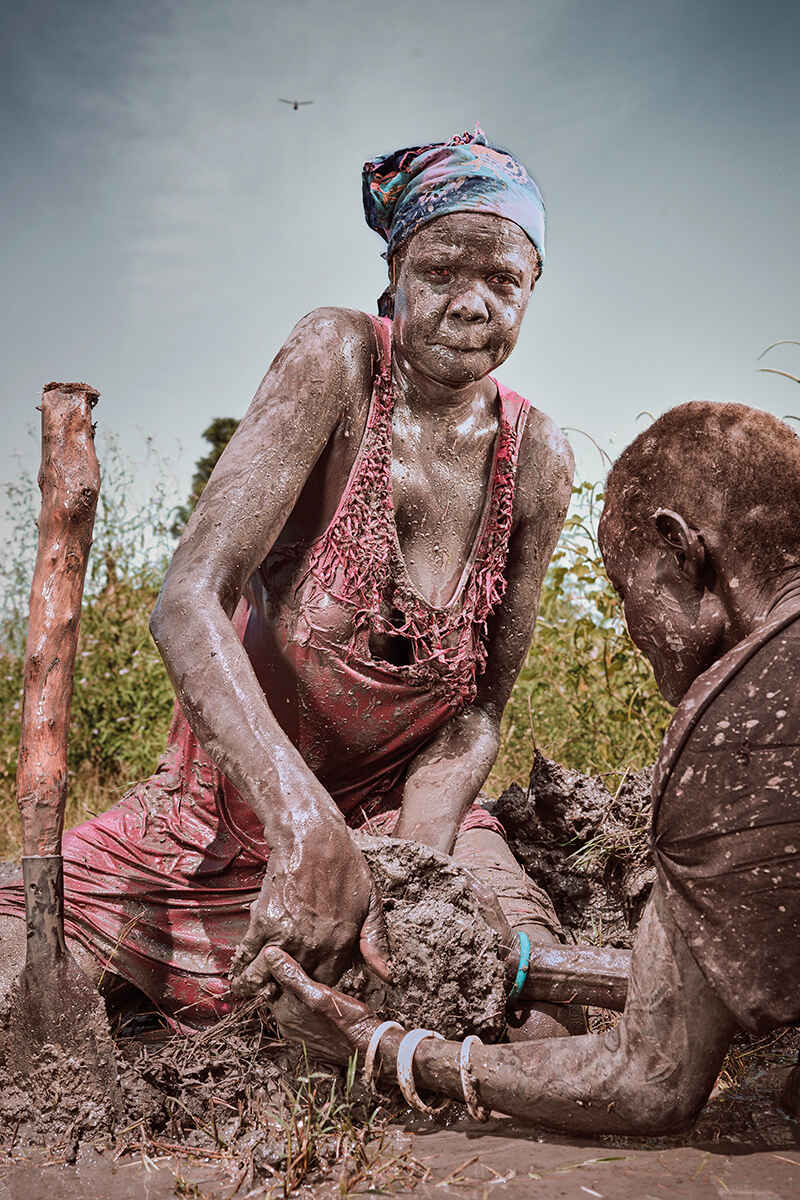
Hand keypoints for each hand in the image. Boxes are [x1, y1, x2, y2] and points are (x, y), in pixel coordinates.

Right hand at [229, 819, 389, 998]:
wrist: (312, 838)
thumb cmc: (345, 866)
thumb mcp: (371, 901)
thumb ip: (375, 941)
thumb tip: (388, 978)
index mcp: (342, 943)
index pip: (327, 984)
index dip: (315, 988)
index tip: (306, 986)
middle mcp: (314, 945)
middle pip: (294, 987)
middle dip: (285, 993)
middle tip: (276, 995)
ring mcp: (287, 935)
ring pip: (265, 978)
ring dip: (256, 986)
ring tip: (251, 989)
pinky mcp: (264, 922)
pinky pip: (248, 955)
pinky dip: (242, 966)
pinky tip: (239, 972)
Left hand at [256, 946, 381, 1062]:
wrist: (368, 1047)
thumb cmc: (347, 1020)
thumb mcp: (319, 993)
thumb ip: (292, 975)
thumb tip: (269, 954)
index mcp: (285, 1014)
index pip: (268, 985)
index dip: (274, 967)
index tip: (282, 950)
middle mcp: (288, 1025)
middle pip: (279, 994)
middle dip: (286, 978)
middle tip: (297, 957)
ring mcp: (299, 1033)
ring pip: (292, 1003)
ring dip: (298, 989)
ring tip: (309, 971)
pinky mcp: (311, 1037)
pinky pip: (302, 1014)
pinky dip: (306, 1001)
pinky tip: (318, 992)